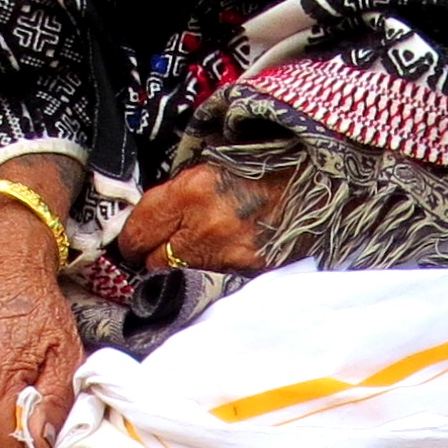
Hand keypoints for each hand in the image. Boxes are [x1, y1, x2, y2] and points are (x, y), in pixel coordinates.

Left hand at [113, 162, 277, 274]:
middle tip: (163, 251)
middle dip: (156, 258)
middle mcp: (208, 228)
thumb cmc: (263, 164)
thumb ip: (178, 193)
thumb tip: (152, 219)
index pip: (139, 231)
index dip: (132, 240)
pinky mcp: (253, 273)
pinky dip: (214, 276)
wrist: (316, 178)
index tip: (135, 242)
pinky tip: (222, 263)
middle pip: (157, 263)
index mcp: (193, 191)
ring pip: (185, 279)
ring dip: (184, 271)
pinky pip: (216, 283)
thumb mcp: (211, 165)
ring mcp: (232, 256)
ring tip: (196, 257)